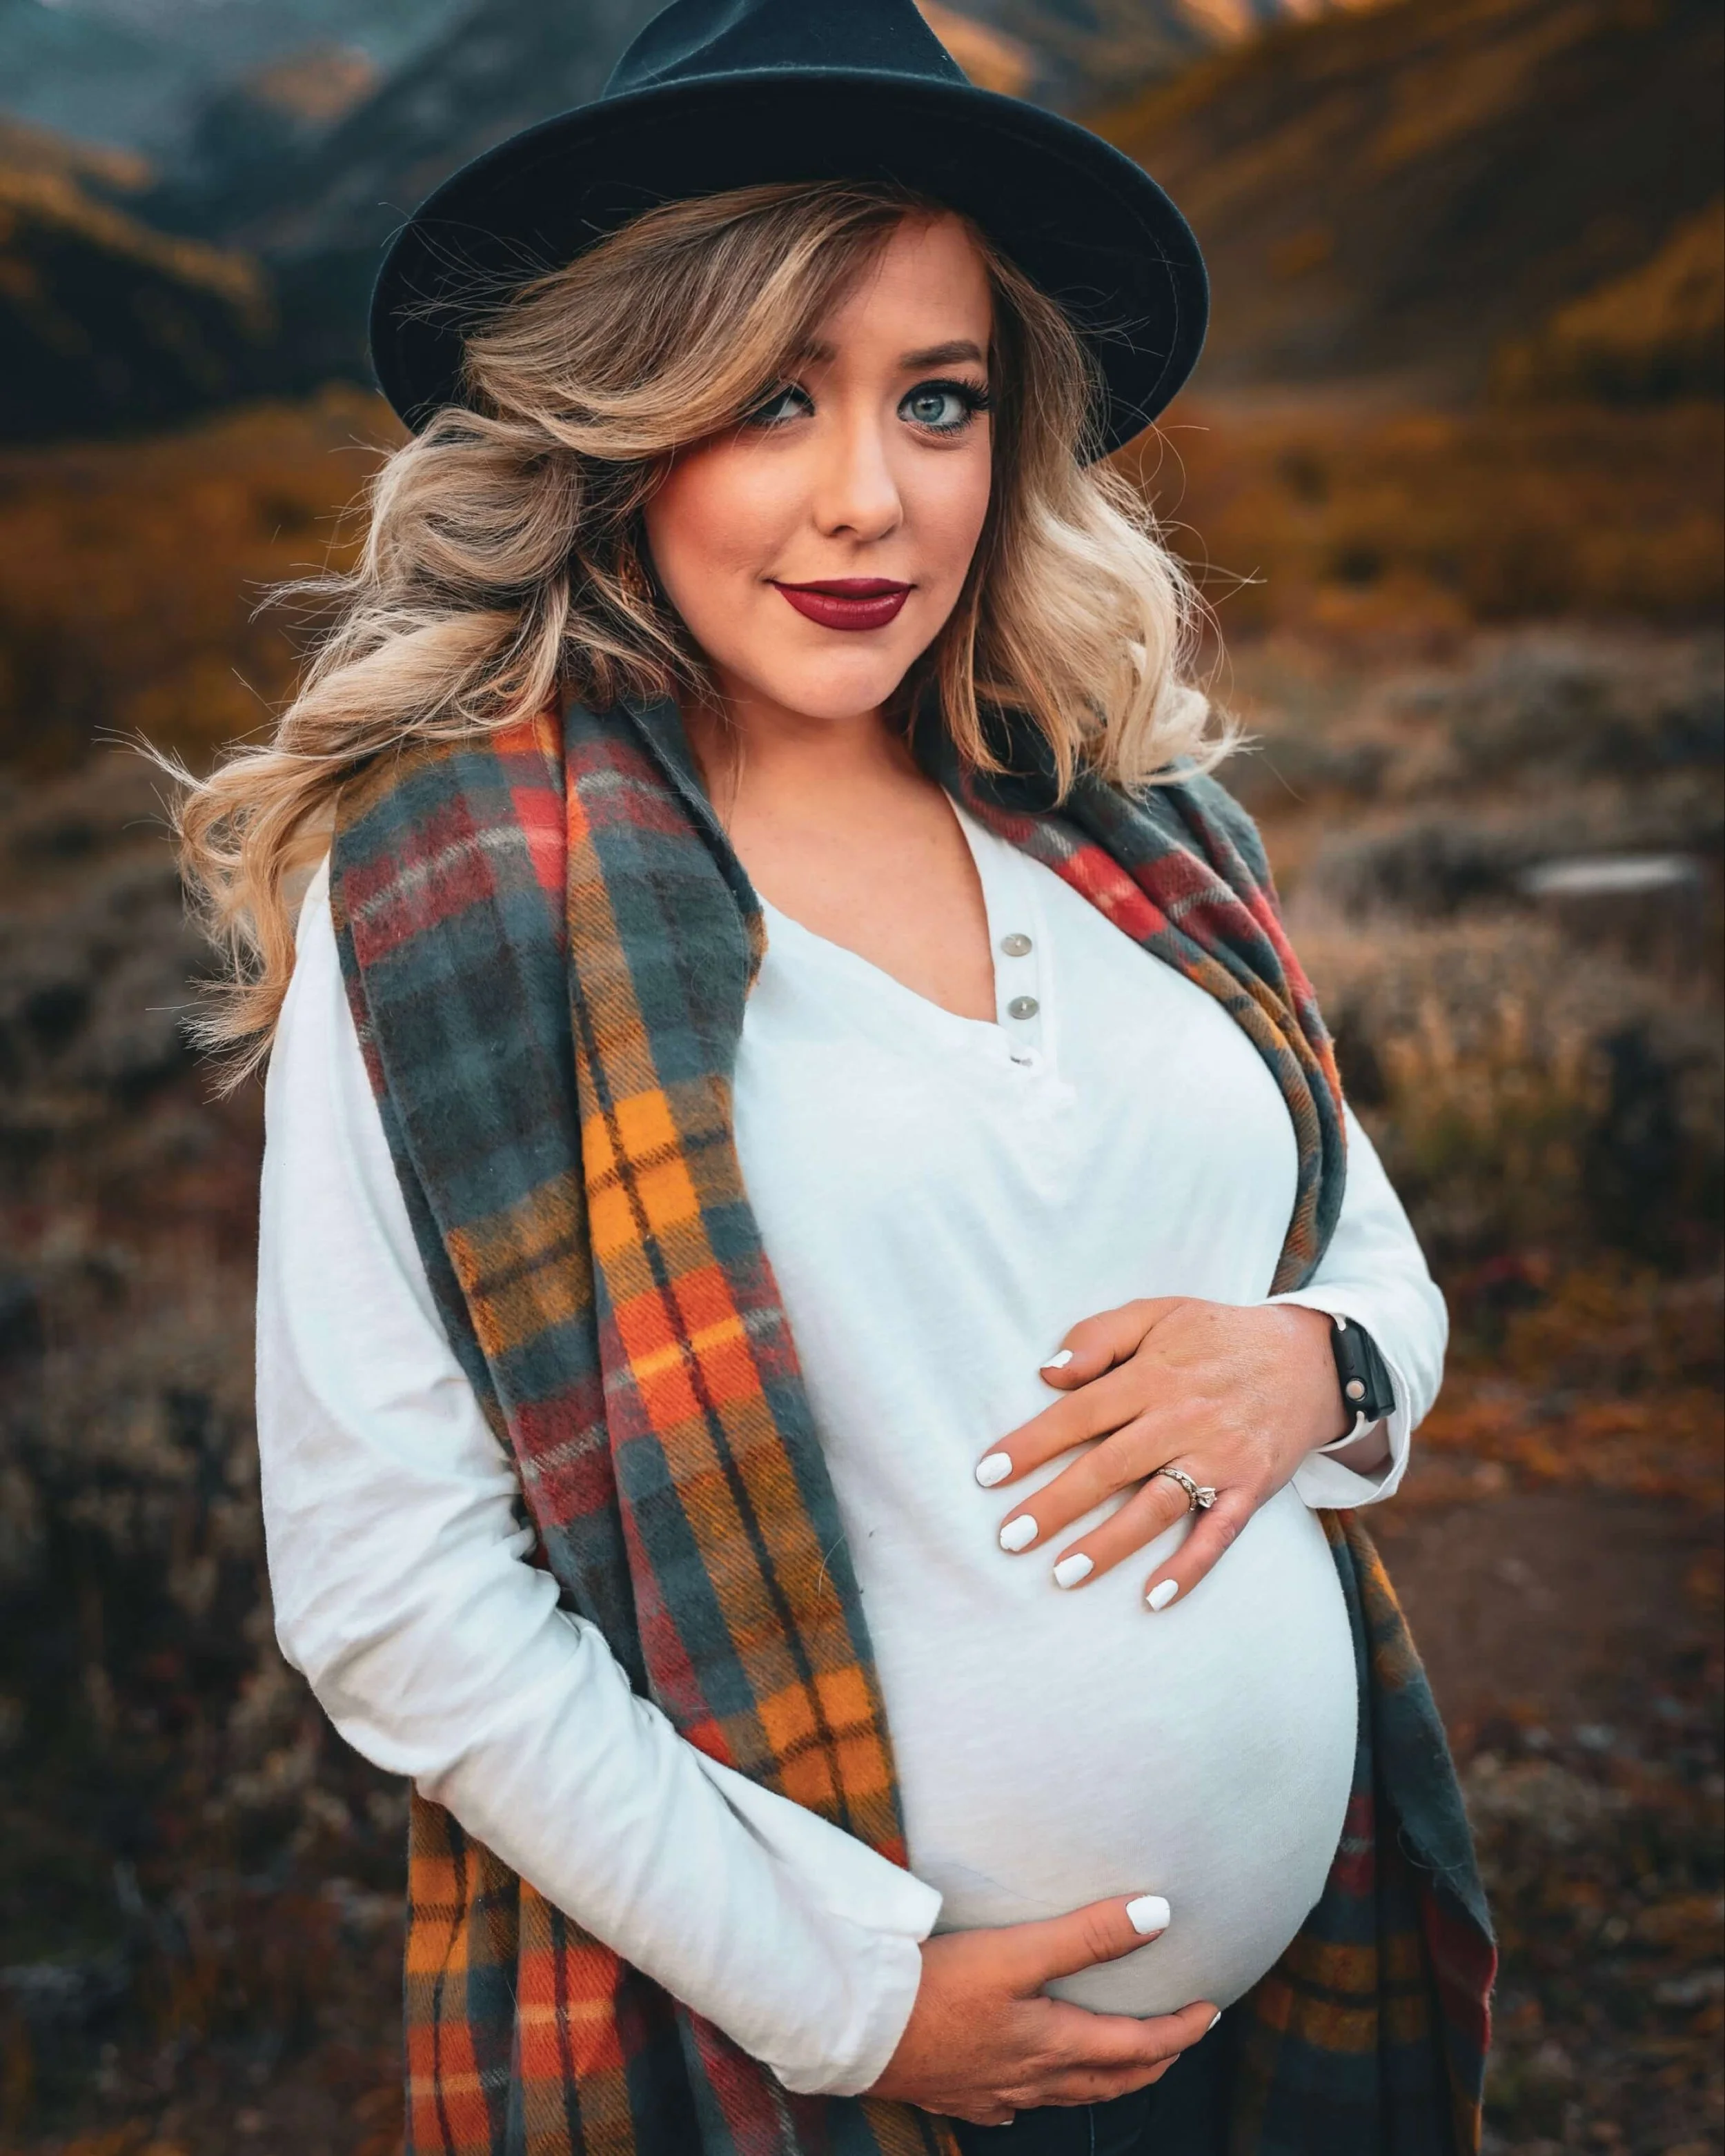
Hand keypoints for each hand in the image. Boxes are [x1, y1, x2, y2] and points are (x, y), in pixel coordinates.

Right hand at [864, 1894, 1215, 2125]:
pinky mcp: (957, 2093)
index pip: (1137, 2046)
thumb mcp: (1016, 1951)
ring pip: (1065, 2095)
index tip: (1210, 2011)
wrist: (858, 2027)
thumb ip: (1088, 1935)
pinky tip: (1024, 2092)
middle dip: (1152, 2063)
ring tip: (1118, 2064)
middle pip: (1108, 2080)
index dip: (1180, 2031)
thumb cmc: (935, 1987)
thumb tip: (1159, 1916)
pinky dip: (1035, 2097)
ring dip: (1103, 2080)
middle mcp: (1031, 2078)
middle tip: (1178, 2042)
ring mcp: (992, 2093)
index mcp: (1053, 2045)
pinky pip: (1010, 2106)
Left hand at [978, 1298, 1354, 1610]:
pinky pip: (1217, 1535)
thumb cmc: (1217, 1336)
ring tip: (1062, 1574)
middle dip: (1054, 1506)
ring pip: (1155, 1507)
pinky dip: (1187, 1569)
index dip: (1031, 1445)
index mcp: (1152, 1376)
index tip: (988, 1474)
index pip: (1078, 1414)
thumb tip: (1049, 1372)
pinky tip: (1153, 1598)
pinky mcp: (1250, 1488)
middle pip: (1108, 1467)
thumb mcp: (1158, 1313)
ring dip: (1109, 1544)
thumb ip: (1100, 1336)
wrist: (1310, 1358)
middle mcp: (1181, 1419)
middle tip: (1009, 1538)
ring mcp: (1218, 1457)